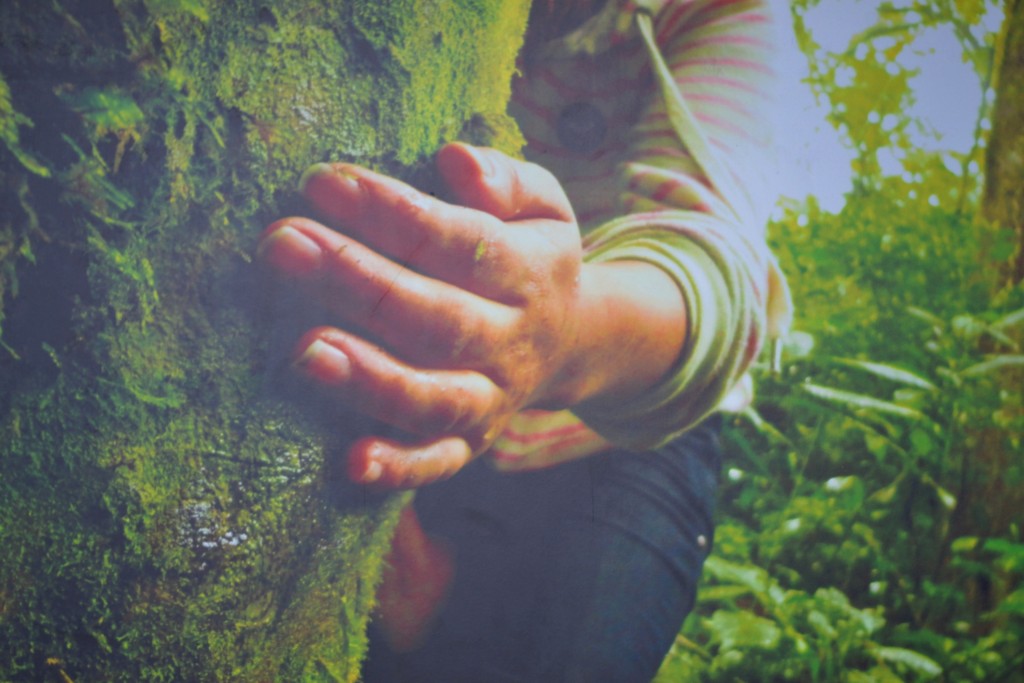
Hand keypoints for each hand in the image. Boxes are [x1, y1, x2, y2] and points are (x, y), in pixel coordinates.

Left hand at [258, 143, 593, 488]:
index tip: (324, 183)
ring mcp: (491, 399)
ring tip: (304, 351)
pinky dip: (398, 468)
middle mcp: (511, 341)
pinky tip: (350, 462)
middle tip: (283, 244)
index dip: (393, 213)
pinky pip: (437, 463)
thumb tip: (453, 161)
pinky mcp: (470, 444)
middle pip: (437, 318)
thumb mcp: (542, 204)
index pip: (460, 241)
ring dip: (370, 378)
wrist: (573, 340)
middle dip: (358, 282)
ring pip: (434, 398)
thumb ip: (505, 176)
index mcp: (529, 272)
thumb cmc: (530, 256)